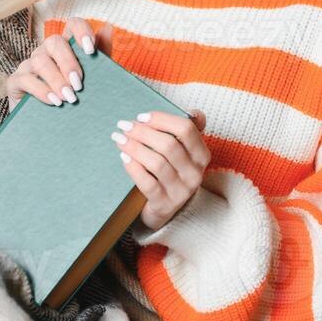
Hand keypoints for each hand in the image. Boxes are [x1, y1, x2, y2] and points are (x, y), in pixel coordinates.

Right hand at [6, 16, 113, 111]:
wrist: (52, 125)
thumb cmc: (75, 96)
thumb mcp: (92, 78)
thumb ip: (101, 55)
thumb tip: (107, 28)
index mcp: (67, 46)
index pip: (72, 25)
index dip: (81, 31)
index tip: (91, 50)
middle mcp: (46, 51)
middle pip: (54, 42)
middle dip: (68, 62)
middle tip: (79, 84)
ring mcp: (29, 65)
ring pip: (40, 61)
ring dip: (57, 80)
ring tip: (69, 98)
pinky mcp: (16, 82)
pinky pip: (25, 79)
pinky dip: (41, 91)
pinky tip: (54, 102)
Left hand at [114, 108, 210, 231]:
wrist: (166, 207)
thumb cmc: (172, 171)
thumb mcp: (184, 152)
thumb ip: (188, 131)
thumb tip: (193, 112)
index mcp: (201, 156)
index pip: (187, 130)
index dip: (162, 119)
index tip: (141, 116)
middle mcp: (194, 174)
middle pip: (169, 145)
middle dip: (143, 132)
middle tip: (125, 126)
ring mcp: (180, 191)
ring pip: (157, 164)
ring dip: (135, 147)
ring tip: (119, 139)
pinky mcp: (164, 204)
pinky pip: (148, 183)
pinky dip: (134, 168)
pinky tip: (124, 157)